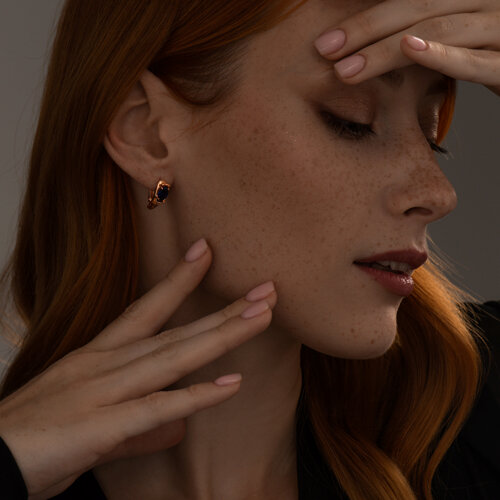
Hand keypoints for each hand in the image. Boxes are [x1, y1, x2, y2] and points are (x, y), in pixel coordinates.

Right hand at [0, 239, 276, 499]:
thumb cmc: (35, 439)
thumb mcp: (95, 424)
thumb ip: (143, 424)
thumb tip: (179, 427)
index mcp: (100, 356)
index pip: (148, 308)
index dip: (180, 280)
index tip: (207, 250)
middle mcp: (106, 363)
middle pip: (176, 329)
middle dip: (224, 308)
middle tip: (267, 288)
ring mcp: (104, 390)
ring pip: (174, 356)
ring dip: (222, 336)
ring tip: (262, 315)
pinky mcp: (101, 426)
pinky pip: (157, 407)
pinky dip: (195, 396)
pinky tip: (231, 384)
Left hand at [314, 0, 499, 96]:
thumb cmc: (486, 51)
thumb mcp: (453, 32)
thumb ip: (420, 24)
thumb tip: (365, 41)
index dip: (370, 7)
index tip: (333, 23)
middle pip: (416, 5)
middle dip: (364, 27)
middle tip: (325, 47)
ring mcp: (499, 24)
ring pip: (436, 30)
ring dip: (384, 50)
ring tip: (346, 70)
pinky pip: (471, 60)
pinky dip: (438, 55)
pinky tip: (408, 50)